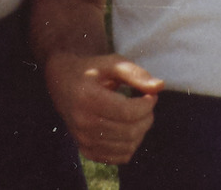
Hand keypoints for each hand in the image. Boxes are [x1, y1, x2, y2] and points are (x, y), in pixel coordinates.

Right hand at [42, 52, 162, 164]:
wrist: (60, 82)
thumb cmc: (90, 70)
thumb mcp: (111, 63)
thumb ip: (135, 74)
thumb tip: (159, 86)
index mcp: (87, 98)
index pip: (128, 112)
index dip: (147, 105)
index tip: (151, 95)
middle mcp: (83, 122)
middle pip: (130, 131)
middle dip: (147, 118)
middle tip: (146, 104)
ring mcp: (83, 139)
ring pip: (128, 147)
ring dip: (141, 132)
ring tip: (137, 115)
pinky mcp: (86, 150)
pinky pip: (120, 157)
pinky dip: (131, 145)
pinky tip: (127, 128)